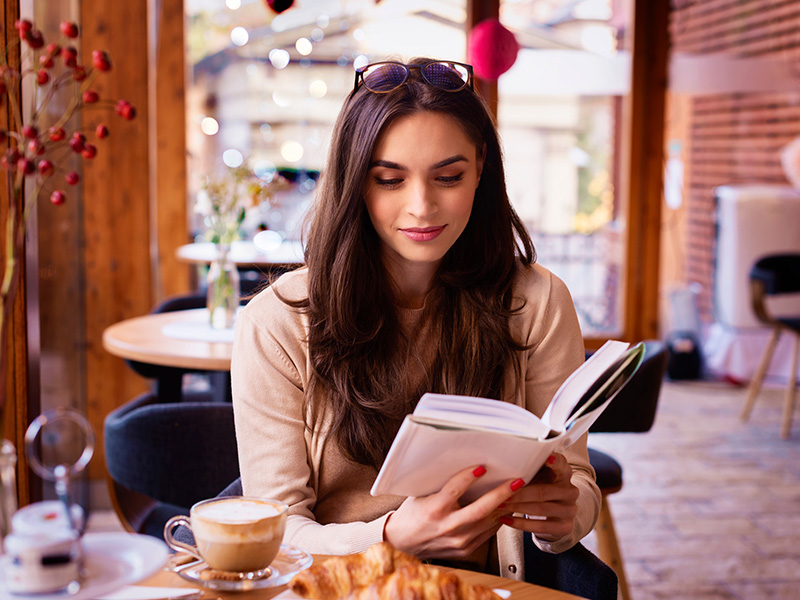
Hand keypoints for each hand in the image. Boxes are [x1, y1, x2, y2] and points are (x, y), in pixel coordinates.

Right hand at [383, 465, 508, 559]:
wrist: (403, 543)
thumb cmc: (412, 516)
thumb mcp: (422, 496)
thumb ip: (443, 486)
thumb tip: (465, 468)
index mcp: (434, 509)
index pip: (455, 490)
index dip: (469, 477)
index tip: (482, 467)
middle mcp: (448, 527)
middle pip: (481, 509)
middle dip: (502, 493)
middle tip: (516, 482)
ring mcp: (458, 541)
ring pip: (488, 522)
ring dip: (504, 507)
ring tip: (515, 494)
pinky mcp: (465, 550)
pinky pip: (486, 533)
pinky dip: (496, 520)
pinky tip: (502, 510)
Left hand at [496, 453, 578, 540]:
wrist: (552, 514)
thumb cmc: (540, 486)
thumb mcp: (538, 474)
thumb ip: (530, 467)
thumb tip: (505, 459)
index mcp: (564, 473)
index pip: (561, 464)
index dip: (555, 461)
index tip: (546, 458)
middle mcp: (571, 491)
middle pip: (544, 491)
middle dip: (520, 493)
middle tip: (503, 493)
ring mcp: (570, 510)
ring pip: (541, 509)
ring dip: (517, 508)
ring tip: (500, 506)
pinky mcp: (565, 527)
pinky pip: (541, 526)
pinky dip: (521, 524)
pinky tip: (507, 520)